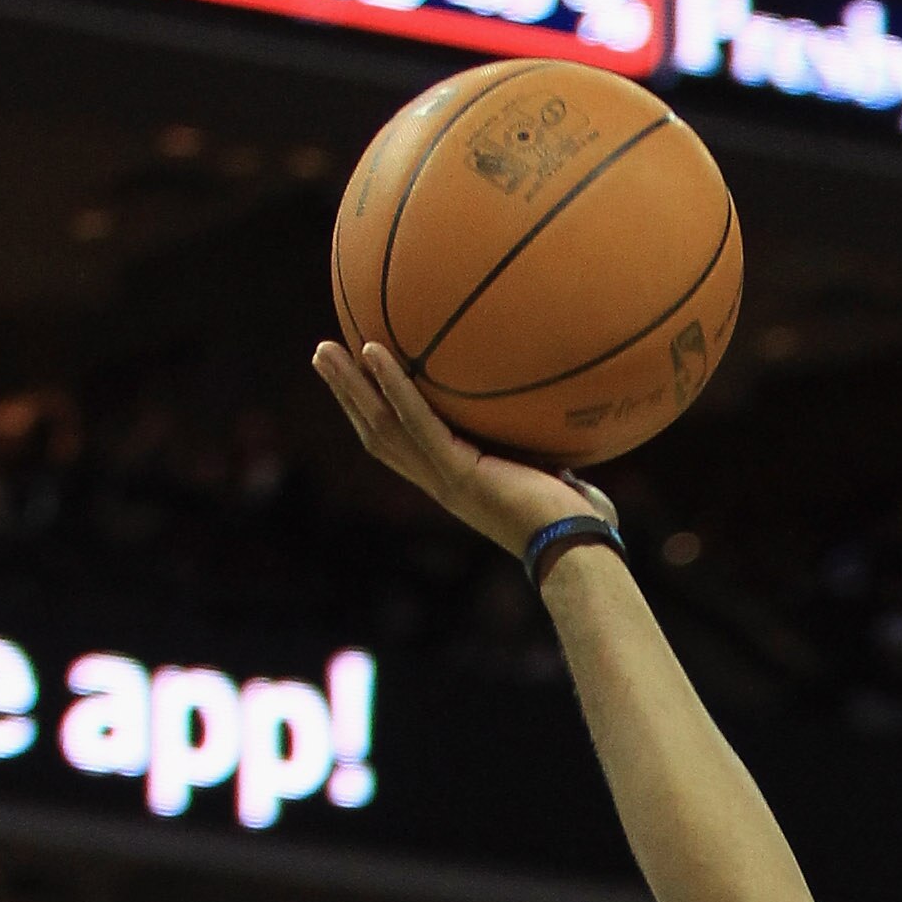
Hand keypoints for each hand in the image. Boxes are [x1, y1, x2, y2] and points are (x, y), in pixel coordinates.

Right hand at [312, 335, 608, 564]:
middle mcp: (441, 482)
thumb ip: (544, 446)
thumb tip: (562, 410)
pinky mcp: (458, 472)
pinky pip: (417, 422)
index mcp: (455, 481)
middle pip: (377, 433)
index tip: (358, 379)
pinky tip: (372, 351)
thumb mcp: (555, 470)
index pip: (402, 444)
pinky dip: (394, 387)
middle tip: (322, 355)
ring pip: (382, 427)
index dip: (376, 411)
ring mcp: (445, 479)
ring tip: (324, 349)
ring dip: (350, 387)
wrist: (579, 552)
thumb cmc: (579, 521)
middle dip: (347, 394)